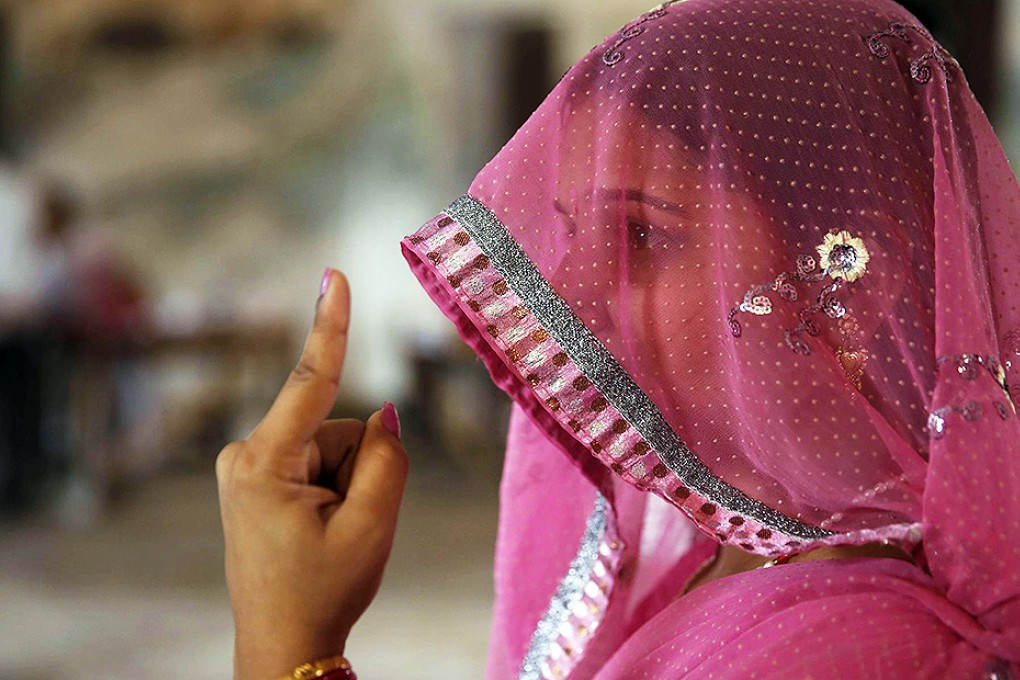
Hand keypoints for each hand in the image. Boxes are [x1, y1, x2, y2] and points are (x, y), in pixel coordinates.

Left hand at [216, 269, 407, 679]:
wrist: (285, 643)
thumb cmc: (322, 591)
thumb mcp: (371, 527)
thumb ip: (387, 460)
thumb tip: (386, 415)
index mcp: (264, 464)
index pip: (311, 382)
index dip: (330, 325)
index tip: (333, 275)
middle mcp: (246, 454)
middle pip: (337, 429)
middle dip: (360, 468)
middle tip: (351, 527)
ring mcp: (249, 466)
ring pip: (332, 447)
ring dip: (349, 484)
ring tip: (332, 535)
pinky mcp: (258, 477)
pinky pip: (318, 462)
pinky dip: (335, 489)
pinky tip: (322, 531)